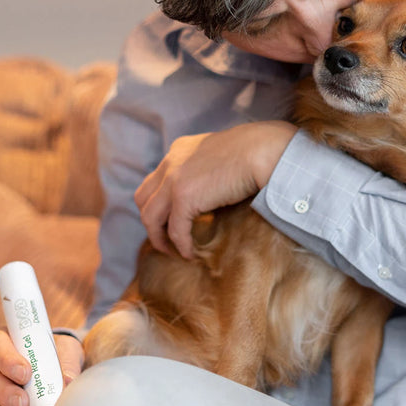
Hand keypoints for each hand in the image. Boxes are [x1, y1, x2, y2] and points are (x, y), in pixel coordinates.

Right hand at [0, 328, 83, 405]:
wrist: (51, 361)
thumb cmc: (52, 349)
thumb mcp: (63, 347)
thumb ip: (67, 360)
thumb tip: (68, 381)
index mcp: (2, 339)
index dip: (8, 360)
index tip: (25, 374)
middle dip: (5, 388)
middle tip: (23, 400)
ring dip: (8, 401)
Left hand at [135, 120, 296, 258]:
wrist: (262, 150)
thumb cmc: (254, 152)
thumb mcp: (220, 156)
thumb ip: (208, 170)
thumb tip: (212, 192)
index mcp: (179, 151)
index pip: (155, 180)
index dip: (159, 204)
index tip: (170, 221)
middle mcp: (170, 163)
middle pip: (143, 198)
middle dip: (152, 221)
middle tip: (165, 239)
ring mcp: (173, 179)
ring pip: (150, 217)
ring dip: (158, 238)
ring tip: (173, 252)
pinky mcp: (183, 197)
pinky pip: (175, 230)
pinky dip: (181, 245)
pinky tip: (190, 254)